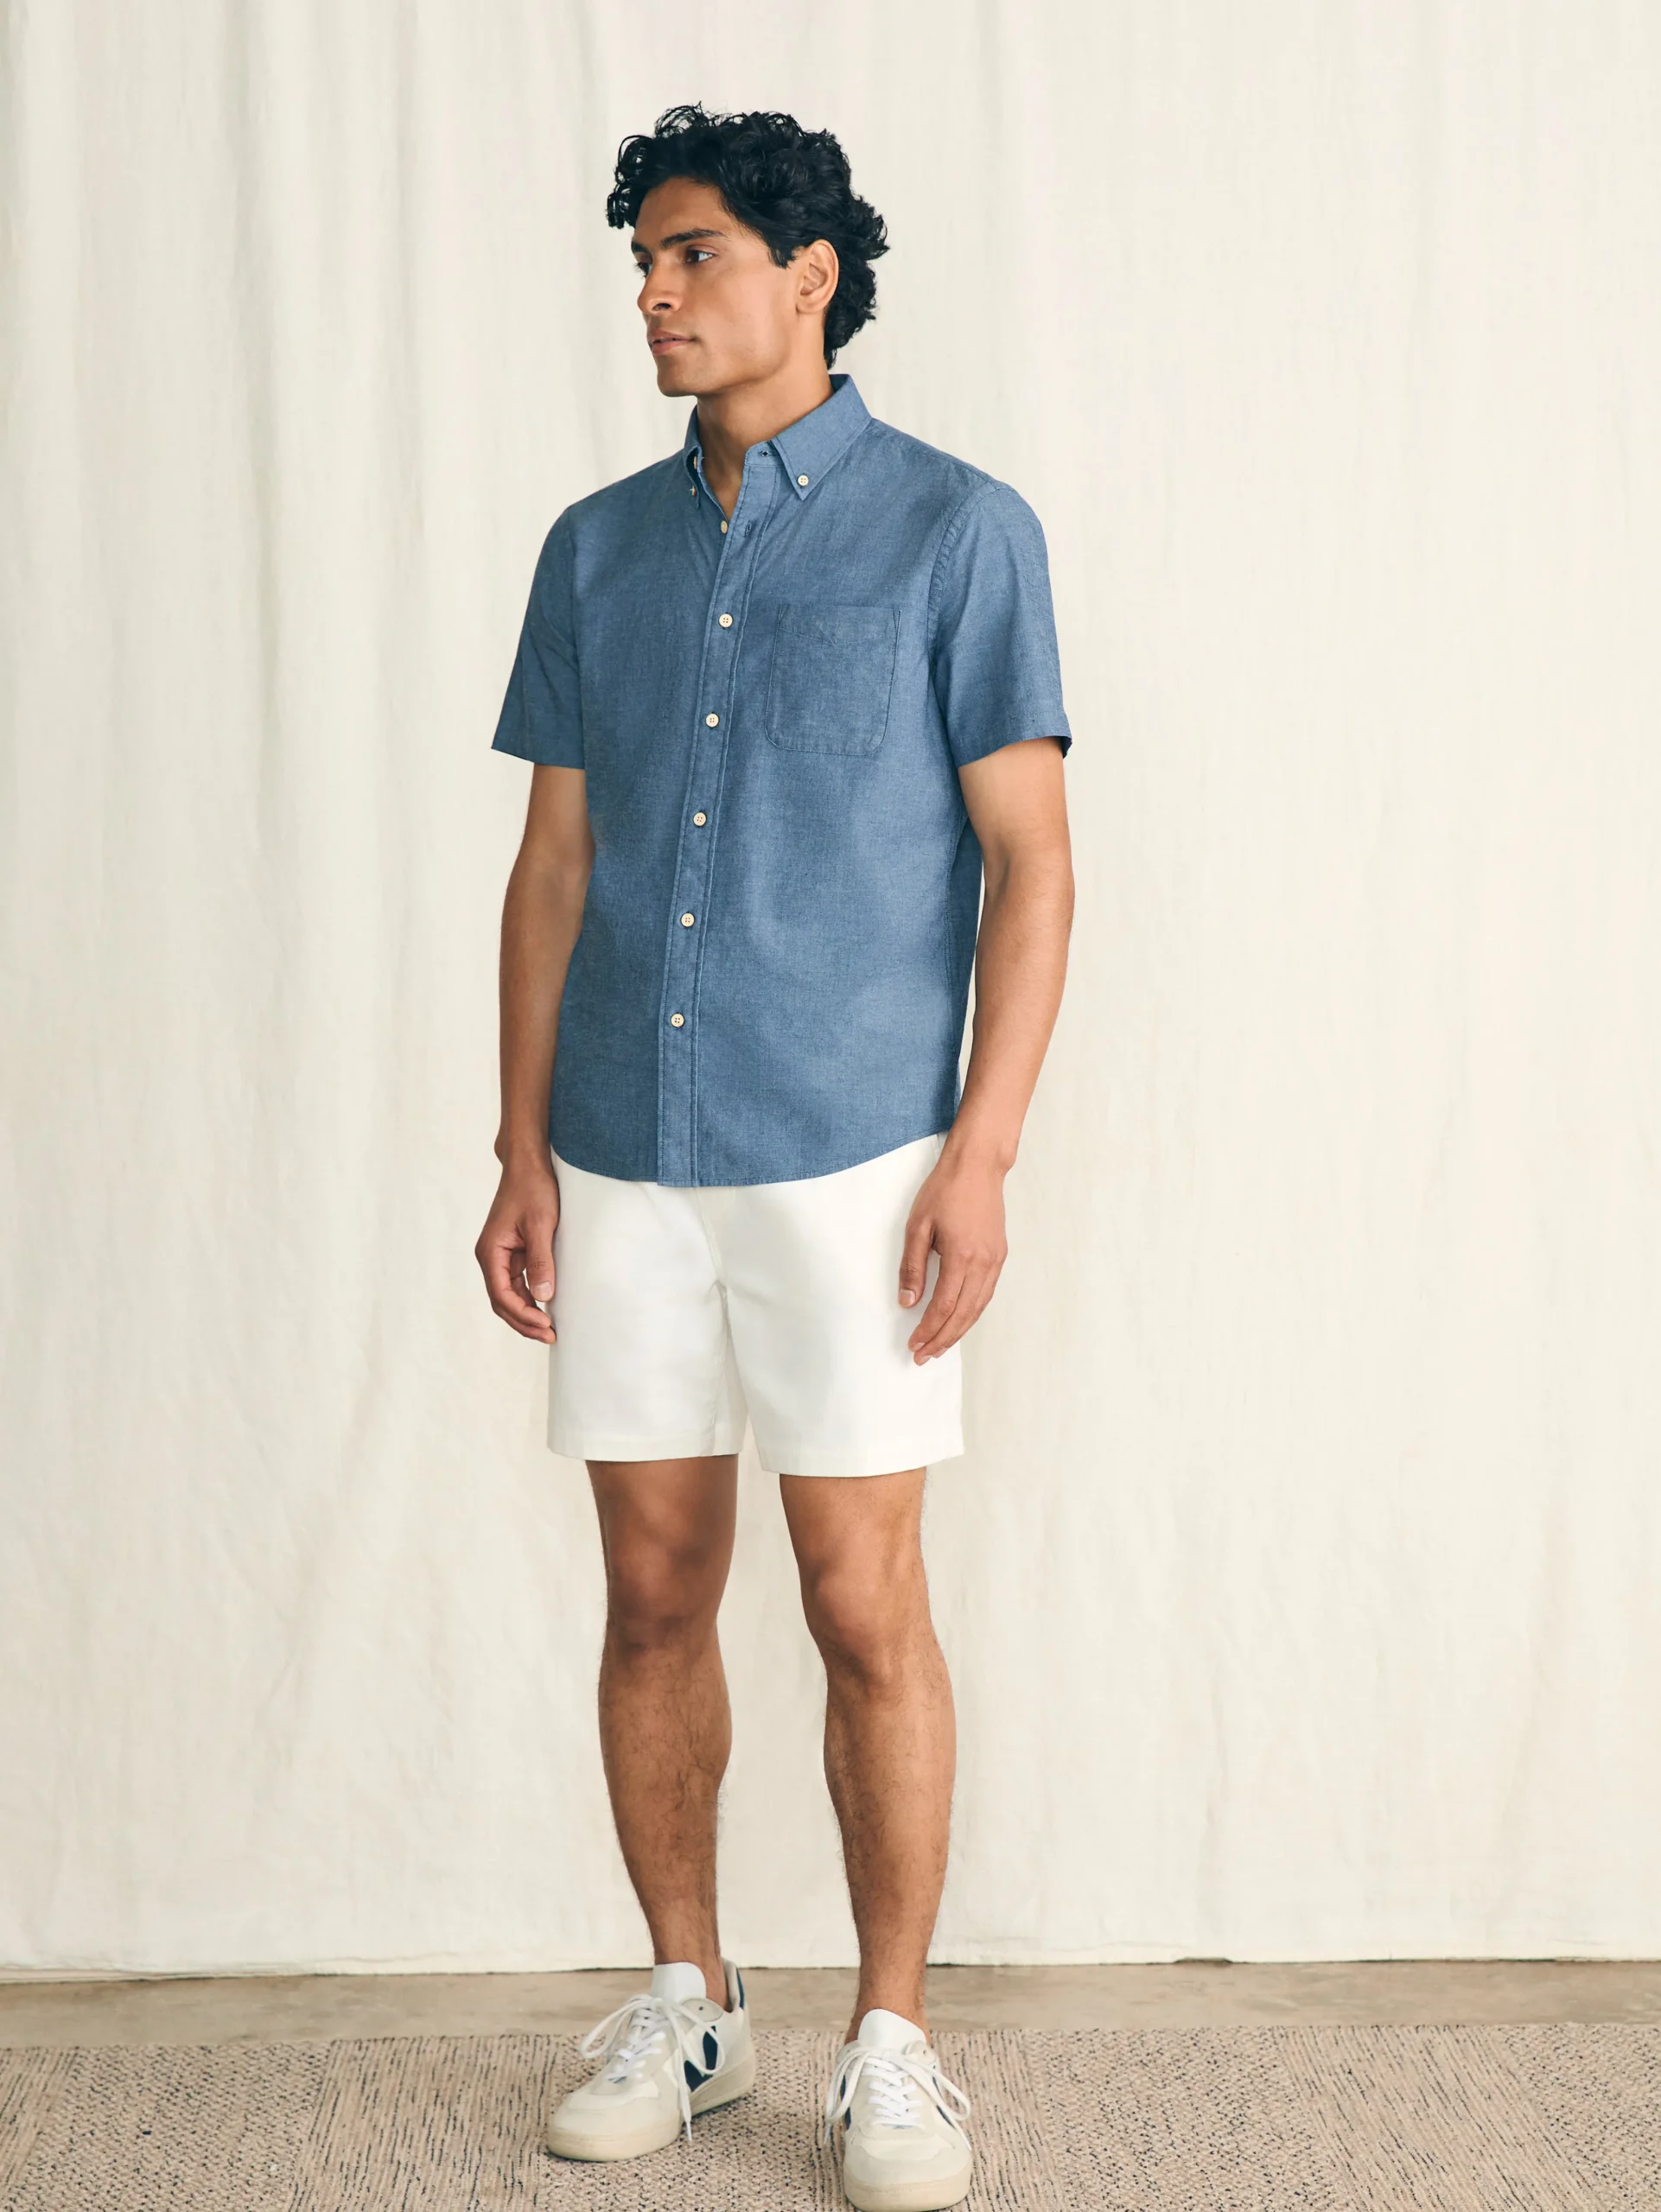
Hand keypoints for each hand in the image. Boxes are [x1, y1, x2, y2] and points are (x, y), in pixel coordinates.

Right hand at [475, 1162, 559, 1341]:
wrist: (528, 1165)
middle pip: (502, 1301)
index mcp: (490, 1252)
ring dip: (527, 1313)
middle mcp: (491, 1257)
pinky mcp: (512, 1252)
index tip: (545, 1326)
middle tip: (550, 1336)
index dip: (522, 1314)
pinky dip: (530, 1298)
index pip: (501, 1295)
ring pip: (509, 1295)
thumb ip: (541, 1260)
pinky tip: (546, 1308)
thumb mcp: (541, 1225)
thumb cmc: (533, 1189)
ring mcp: (500, 1256)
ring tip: (549, 1329)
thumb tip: (543, 1297)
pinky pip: (517, 1283)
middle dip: (524, 1321)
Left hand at [897, 1147, 1008, 1362]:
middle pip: (963, 1314)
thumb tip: (908, 1302)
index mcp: (961, 1256)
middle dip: (942, 1339)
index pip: (943, 1306)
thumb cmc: (944, 1191)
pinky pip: (986, 1294)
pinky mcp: (999, 1256)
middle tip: (923, 1356)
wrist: (977, 1167)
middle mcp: (983, 1263)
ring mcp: (995, 1260)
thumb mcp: (917, 1226)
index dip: (928, 1330)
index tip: (913, 1344)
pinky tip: (959, 1321)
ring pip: (978, 1308)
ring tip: (939, 1346)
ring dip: (958, 1331)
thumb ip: (913, 1267)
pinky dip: (972, 1313)